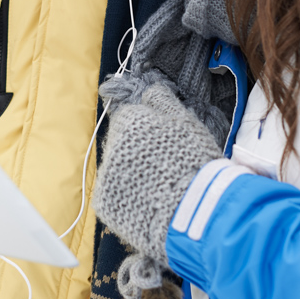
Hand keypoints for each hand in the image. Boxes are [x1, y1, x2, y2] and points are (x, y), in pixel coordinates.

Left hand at [94, 82, 220, 263]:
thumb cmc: (195, 162)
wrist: (194, 211)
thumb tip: (149, 87)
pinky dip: (127, 197)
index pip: (129, 117)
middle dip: (135, 150)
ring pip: (116, 168)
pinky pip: (113, 195)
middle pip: (119, 142)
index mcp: (129, 121)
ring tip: (157, 187)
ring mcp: (105, 175)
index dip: (146, 130)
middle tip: (161, 166)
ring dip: (130, 174)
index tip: (161, 143)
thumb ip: (162, 101)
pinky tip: (147, 203)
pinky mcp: (104, 203)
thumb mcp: (186, 122)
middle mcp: (111, 145)